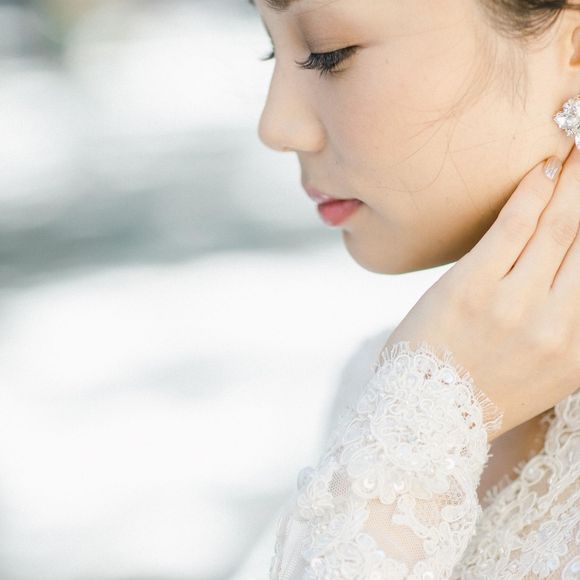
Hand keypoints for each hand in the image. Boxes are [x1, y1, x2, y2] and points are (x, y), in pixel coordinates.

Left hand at [383, 146, 579, 439]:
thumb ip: (572, 329)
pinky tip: (544, 166)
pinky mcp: (472, 288)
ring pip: (561, 226)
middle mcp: (559, 326)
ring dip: (575, 180)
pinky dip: (532, 192)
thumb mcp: (549, 373)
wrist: (427, 415)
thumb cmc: (484, 389)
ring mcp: (515, 306)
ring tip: (578, 147)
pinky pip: (512, 227)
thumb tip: (575, 273)